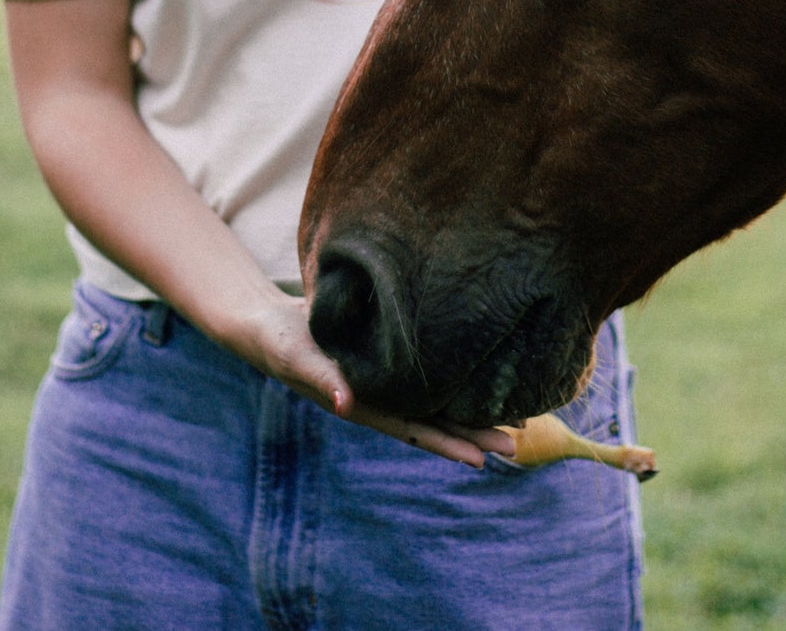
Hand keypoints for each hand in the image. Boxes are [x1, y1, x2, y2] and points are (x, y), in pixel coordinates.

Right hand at [242, 296, 516, 467]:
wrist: (268, 325)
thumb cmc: (281, 342)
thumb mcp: (298, 358)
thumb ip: (322, 379)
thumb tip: (345, 402)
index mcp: (362, 404)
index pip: (412, 429)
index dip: (446, 443)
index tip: (480, 460)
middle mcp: (379, 398)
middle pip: (432, 422)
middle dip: (472, 434)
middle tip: (517, 445)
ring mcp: (384, 382)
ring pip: (435, 403)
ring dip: (470, 413)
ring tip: (511, 422)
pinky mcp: (385, 361)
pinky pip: (426, 378)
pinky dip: (453, 384)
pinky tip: (477, 381)